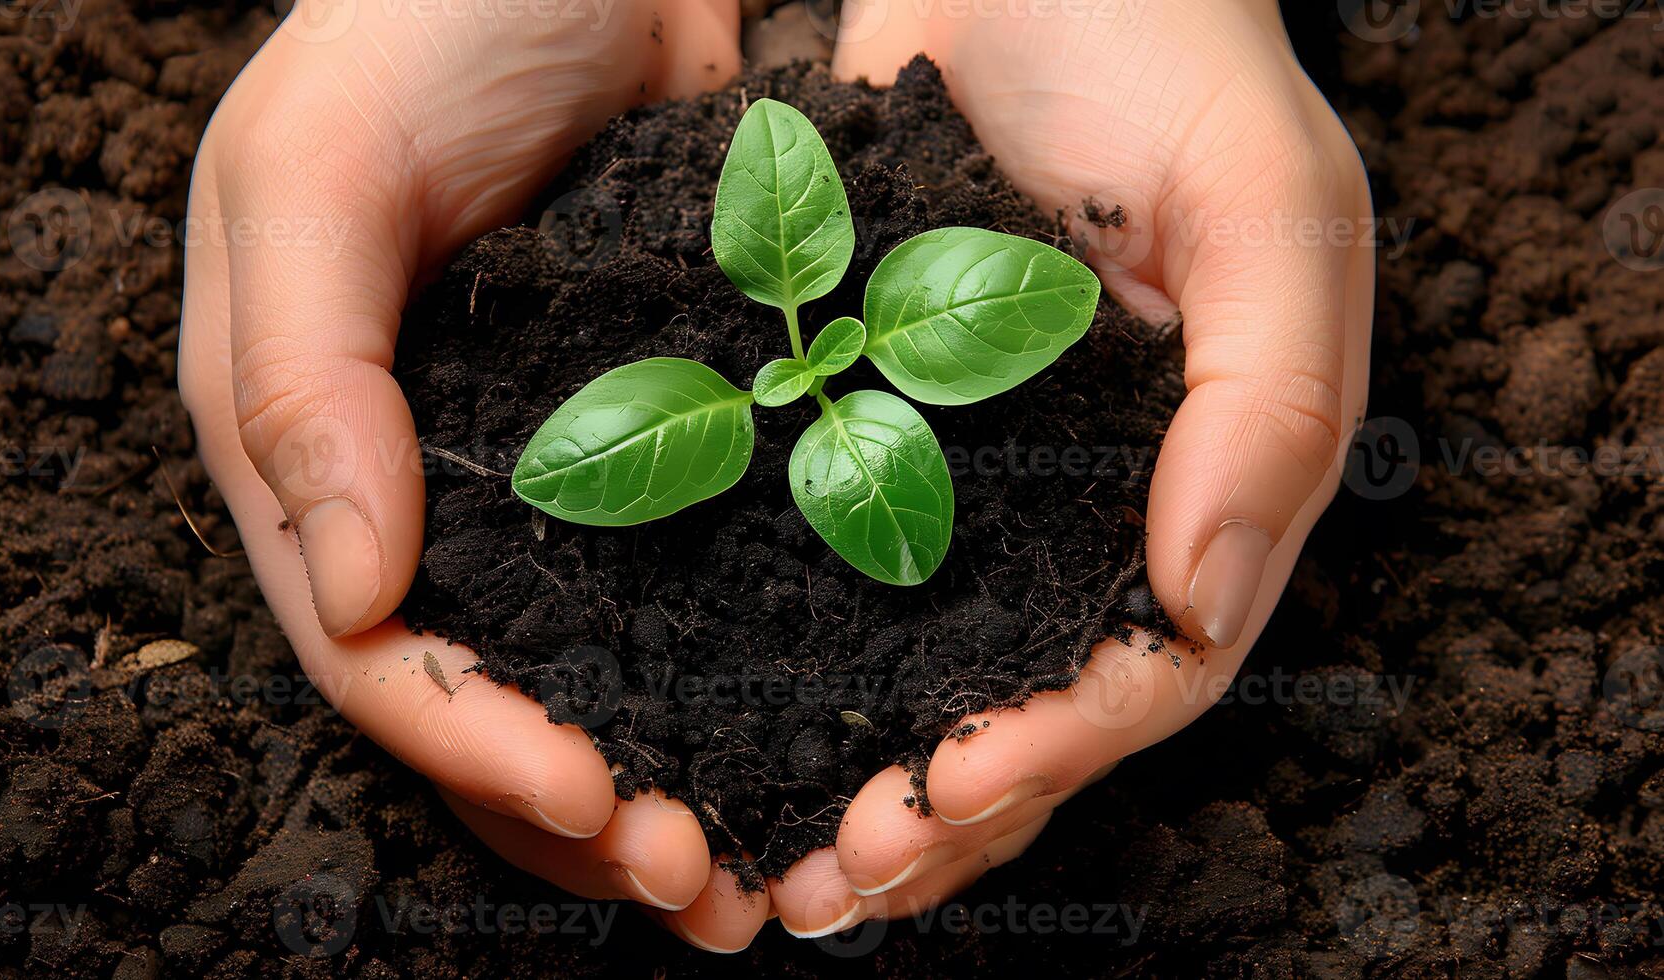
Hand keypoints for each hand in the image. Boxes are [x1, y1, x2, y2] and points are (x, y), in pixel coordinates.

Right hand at [177, 0, 771, 951]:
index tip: (595, 802)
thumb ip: (301, 374)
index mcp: (310, 444)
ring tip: (762, 859)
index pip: (371, 650)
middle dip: (580, 811)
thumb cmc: (420, 19)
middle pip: (484, 694)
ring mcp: (549, 466)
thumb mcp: (314, 169)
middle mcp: (426, 481)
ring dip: (667, 769)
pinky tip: (810, 723)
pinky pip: (687, 575)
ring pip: (591, 663)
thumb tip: (349, 598)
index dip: (472, 744)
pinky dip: (731, 665)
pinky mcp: (660, 429)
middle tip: (705, 884)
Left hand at [768, 0, 1372, 933]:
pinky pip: (837, 568)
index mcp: (1205, 482)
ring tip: (768, 864)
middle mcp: (1091, 507)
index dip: (1050, 753)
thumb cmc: (1170, 54)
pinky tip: (713, 715)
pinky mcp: (875, 428)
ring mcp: (977, 477)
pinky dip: (790, 660)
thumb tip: (1198, 605)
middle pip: (1029, 707)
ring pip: (927, 668)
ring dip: (855, 775)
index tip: (938, 798)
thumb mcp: (1268, 204)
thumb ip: (1269, 403)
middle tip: (825, 884)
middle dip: (939, 813)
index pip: (1145, 672)